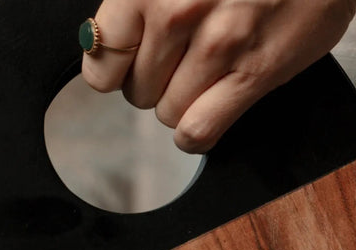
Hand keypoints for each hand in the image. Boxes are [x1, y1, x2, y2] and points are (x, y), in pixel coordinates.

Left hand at [81, 0, 355, 152]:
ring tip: (203, 75)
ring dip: (181, 103)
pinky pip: (199, 131)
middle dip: (153, 81)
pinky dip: (195, 132)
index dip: (113, 66)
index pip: (103, 51)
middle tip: (179, 60)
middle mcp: (176, 8)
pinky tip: (206, 112)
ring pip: (168, 112)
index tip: (124, 64)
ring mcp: (216, 44)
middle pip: (137, 88)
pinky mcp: (252, 74)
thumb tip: (109, 41)